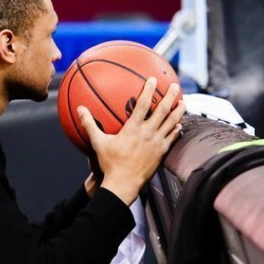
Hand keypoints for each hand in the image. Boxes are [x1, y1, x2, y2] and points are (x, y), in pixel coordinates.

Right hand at [78, 77, 184, 204]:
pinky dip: (176, 129)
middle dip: (171, 96)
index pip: (143, 104)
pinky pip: (172, 138)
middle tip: (176, 86)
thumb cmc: (110, 163)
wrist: (123, 184)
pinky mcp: (162, 152)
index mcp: (133, 128)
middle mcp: (148, 133)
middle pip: (163, 110)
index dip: (149, 89)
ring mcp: (157, 143)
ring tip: (183, 102)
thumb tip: (80, 109)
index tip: (153, 79)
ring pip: (172, 122)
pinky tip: (179, 125)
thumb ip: (89, 124)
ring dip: (179, 111)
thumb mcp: (97, 142)